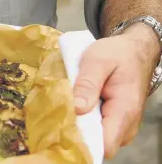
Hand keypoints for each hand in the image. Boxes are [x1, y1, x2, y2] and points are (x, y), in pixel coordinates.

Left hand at [73, 26, 158, 157]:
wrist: (133, 51)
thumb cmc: (117, 54)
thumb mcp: (98, 59)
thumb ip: (88, 83)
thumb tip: (77, 109)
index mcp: (125, 111)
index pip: (105, 144)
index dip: (83, 137)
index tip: (66, 120)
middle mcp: (127, 126)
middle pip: (98, 143)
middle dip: (79, 128)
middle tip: (63, 106)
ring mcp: (122, 127)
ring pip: (97, 138)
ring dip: (81, 123)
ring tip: (70, 101)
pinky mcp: (115, 123)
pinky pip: (99, 130)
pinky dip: (86, 120)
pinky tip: (78, 103)